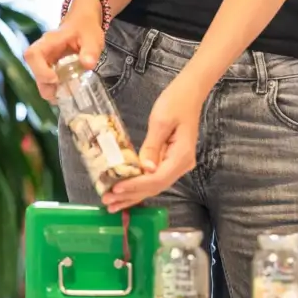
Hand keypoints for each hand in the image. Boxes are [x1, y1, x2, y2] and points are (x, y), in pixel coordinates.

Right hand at [24, 1, 105, 100]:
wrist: (84, 22)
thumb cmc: (85, 27)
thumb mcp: (92, 37)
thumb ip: (90, 50)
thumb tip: (88, 64)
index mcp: (50, 41)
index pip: (33, 54)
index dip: (39, 70)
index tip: (55, 79)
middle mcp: (44, 51)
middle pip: (33, 69)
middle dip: (44, 85)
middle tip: (63, 94)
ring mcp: (46, 59)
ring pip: (39, 77)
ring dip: (49, 90)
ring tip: (67, 97)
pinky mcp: (51, 66)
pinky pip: (48, 79)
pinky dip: (55, 89)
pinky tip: (68, 93)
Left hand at [103, 70, 203, 212]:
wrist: (189, 93)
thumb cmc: (175, 102)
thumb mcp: (160, 121)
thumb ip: (152, 146)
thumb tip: (145, 169)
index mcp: (181, 156)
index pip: (157, 179)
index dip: (136, 186)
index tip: (116, 189)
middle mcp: (181, 165)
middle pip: (155, 187)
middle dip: (131, 196)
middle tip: (108, 202)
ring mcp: (177, 164)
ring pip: (154, 186)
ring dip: (133, 195)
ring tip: (112, 204)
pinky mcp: (170, 161)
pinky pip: (154, 177)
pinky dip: (138, 185)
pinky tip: (124, 192)